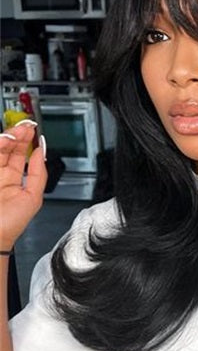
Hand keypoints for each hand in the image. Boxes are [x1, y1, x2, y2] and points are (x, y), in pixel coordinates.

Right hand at [0, 121, 46, 250]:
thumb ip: (38, 173)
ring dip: (5, 140)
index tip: (31, 128)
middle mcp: (0, 175)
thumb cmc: (10, 224)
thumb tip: (41, 152)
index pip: (18, 154)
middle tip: (23, 125)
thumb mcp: (33, 197)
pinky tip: (4, 141)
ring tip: (13, 133)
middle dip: (15, 135)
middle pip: (6, 148)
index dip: (25, 140)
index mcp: (13, 180)